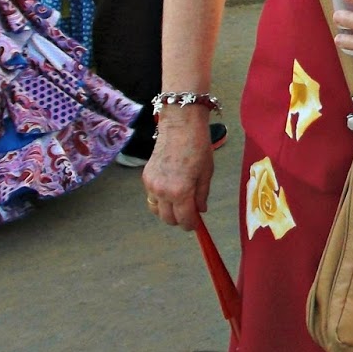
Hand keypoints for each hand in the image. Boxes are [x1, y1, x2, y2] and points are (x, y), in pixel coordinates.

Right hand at [142, 106, 215, 231]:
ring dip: (168, 211)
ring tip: (180, 202)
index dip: (191, 225)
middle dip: (180, 220)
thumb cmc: (198, 147)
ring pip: (157, 210)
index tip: (196, 225)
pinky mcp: (146, 177)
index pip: (184, 219)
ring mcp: (152, 185)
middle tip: (190, 213)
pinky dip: (160, 199)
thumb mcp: (206, 173)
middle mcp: (163, 191)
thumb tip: (200, 210)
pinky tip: (170, 190)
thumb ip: (202, 195)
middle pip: (168, 219)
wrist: (180, 126)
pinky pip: (152, 197)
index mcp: (181, 191)